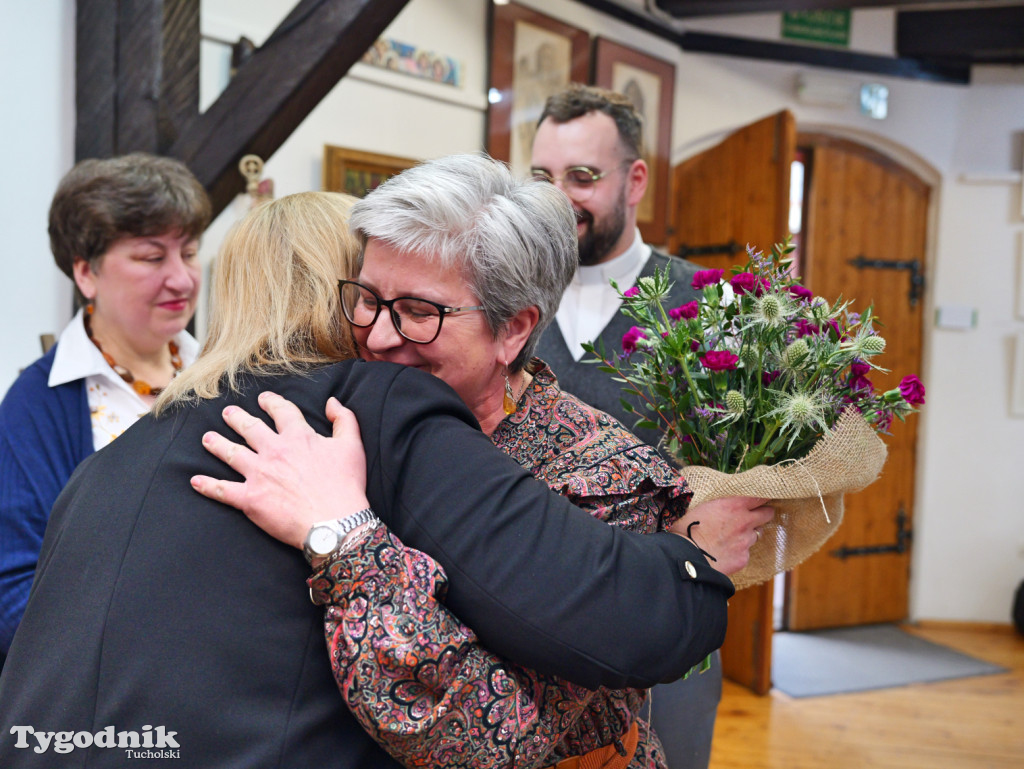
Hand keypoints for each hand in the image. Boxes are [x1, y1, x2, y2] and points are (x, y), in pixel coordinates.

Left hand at [190, 392, 369, 548]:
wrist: (335, 524)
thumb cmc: (346, 486)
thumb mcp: (353, 446)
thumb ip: (344, 419)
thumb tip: (332, 402)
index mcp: (298, 436)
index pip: (281, 411)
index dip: (271, 402)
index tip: (264, 399)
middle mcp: (274, 450)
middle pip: (250, 428)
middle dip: (237, 418)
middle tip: (228, 414)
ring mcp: (259, 474)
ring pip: (231, 453)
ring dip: (217, 444)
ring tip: (207, 439)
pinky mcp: (249, 499)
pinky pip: (222, 490)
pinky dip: (207, 485)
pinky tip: (195, 481)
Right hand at [667, 496, 774, 575]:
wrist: (684, 558)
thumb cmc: (685, 529)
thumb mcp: (700, 506)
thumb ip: (717, 501)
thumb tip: (717, 498)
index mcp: (733, 504)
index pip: (761, 495)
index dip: (763, 496)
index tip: (761, 496)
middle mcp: (744, 522)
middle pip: (767, 513)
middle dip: (762, 513)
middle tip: (752, 515)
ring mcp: (746, 542)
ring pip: (756, 534)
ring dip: (748, 533)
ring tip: (732, 536)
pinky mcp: (743, 559)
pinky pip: (746, 552)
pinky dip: (739, 551)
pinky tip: (725, 553)